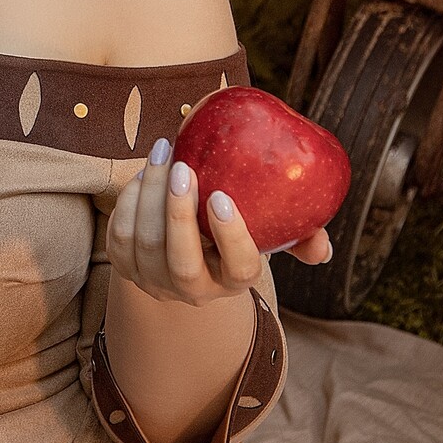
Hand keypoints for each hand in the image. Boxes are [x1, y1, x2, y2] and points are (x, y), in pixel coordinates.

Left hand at [105, 137, 332, 307]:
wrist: (181, 252)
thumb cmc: (232, 233)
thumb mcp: (266, 236)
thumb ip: (297, 237)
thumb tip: (323, 248)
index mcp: (233, 280)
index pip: (238, 269)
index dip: (231, 236)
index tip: (222, 196)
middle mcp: (193, 289)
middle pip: (181, 261)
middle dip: (178, 213)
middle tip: (182, 167)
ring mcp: (154, 281)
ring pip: (145, 243)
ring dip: (150, 194)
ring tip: (163, 153)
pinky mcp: (125, 267)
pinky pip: (120, 234)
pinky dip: (130, 198)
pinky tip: (146, 168)